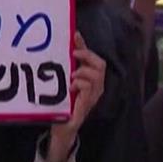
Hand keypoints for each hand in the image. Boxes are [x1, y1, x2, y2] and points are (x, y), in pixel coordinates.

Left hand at [47, 32, 105, 161]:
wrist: (62, 126)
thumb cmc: (64, 103)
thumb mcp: (65, 82)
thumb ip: (67, 67)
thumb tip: (61, 51)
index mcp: (91, 78)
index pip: (93, 57)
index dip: (85, 45)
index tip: (74, 35)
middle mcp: (96, 86)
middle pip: (101, 64)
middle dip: (88, 56)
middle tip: (74, 54)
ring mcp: (94, 95)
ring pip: (98, 75)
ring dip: (84, 71)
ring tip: (72, 75)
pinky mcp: (88, 104)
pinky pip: (90, 88)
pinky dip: (81, 83)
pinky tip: (72, 86)